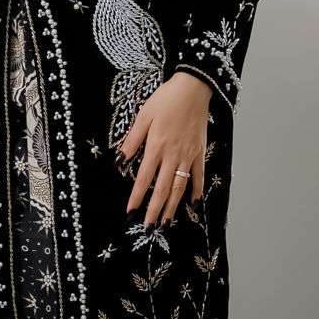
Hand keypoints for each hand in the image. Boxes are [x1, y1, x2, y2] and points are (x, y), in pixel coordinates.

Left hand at [119, 72, 211, 226]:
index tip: (130, 212)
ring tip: (166, 223)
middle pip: (162, 189)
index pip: (143, 178)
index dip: (136, 197)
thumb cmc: (165, 100)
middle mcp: (173, 155)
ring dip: (172, 207)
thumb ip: (131, 141)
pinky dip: (196, 190)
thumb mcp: (143, 116)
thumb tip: (118, 161)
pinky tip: (192, 202)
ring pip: (180, 187)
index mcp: (156, 146)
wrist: (193, 89)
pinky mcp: (200, 152)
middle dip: (153, 210)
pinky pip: (199, 176)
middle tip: (148, 229)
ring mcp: (189, 156)